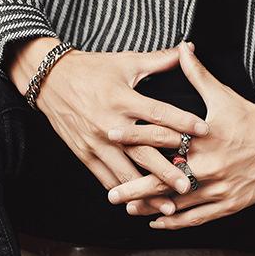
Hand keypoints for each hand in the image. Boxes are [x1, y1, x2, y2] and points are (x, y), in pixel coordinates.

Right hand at [7, 38, 208, 213]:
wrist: (50, 80)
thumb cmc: (92, 70)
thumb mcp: (125, 62)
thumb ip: (158, 61)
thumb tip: (188, 49)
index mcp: (122, 98)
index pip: (157, 113)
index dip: (181, 122)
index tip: (204, 132)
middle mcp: (110, 124)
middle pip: (143, 151)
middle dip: (166, 171)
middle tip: (187, 186)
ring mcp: (96, 143)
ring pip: (125, 172)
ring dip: (146, 191)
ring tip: (168, 206)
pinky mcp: (86, 155)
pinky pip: (107, 179)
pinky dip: (124, 193)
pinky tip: (139, 205)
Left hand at [106, 42, 254, 227]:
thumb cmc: (254, 119)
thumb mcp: (224, 96)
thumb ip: (198, 76)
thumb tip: (183, 48)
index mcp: (205, 137)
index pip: (163, 136)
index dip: (136, 136)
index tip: (112, 136)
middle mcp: (210, 165)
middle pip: (165, 179)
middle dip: (136, 188)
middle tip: (112, 194)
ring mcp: (220, 188)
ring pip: (179, 202)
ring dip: (152, 207)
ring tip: (129, 209)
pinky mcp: (229, 204)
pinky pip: (197, 217)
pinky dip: (176, 221)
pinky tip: (158, 222)